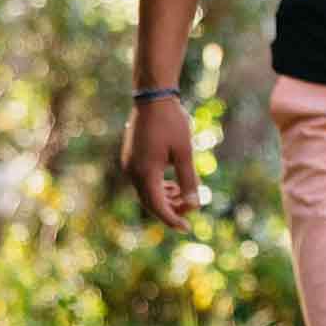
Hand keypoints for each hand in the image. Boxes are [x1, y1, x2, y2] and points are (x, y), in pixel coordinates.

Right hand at [121, 96, 199, 231]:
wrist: (153, 97)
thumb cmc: (171, 122)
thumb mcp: (184, 152)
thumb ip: (188, 180)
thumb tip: (195, 205)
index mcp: (145, 173)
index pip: (158, 207)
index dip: (172, 220)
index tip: (187, 228)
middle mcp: (133, 171)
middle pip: (150, 202)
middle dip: (170, 210)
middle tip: (191, 210)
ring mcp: (129, 164)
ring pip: (146, 191)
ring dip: (165, 198)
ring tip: (184, 196)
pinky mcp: (131, 157)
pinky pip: (143, 180)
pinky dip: (158, 186)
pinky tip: (173, 184)